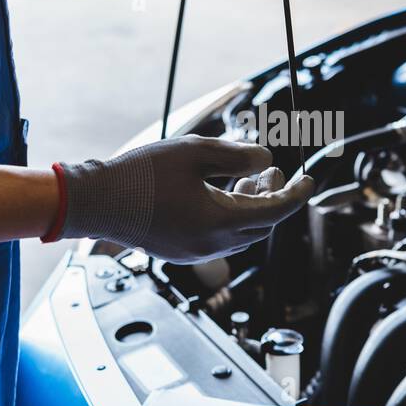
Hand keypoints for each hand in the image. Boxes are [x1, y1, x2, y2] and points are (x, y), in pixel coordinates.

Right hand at [56, 135, 313, 262]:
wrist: (96, 202)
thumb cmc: (141, 174)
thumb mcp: (195, 152)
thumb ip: (238, 157)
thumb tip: (267, 161)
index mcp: (220, 222)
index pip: (276, 212)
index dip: (297, 194)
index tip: (309, 178)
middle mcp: (211, 245)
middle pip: (261, 226)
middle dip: (274, 198)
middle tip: (274, 172)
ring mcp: (195, 253)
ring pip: (241, 235)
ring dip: (252, 209)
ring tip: (247, 181)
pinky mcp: (180, 252)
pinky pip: (219, 239)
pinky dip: (230, 218)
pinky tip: (219, 194)